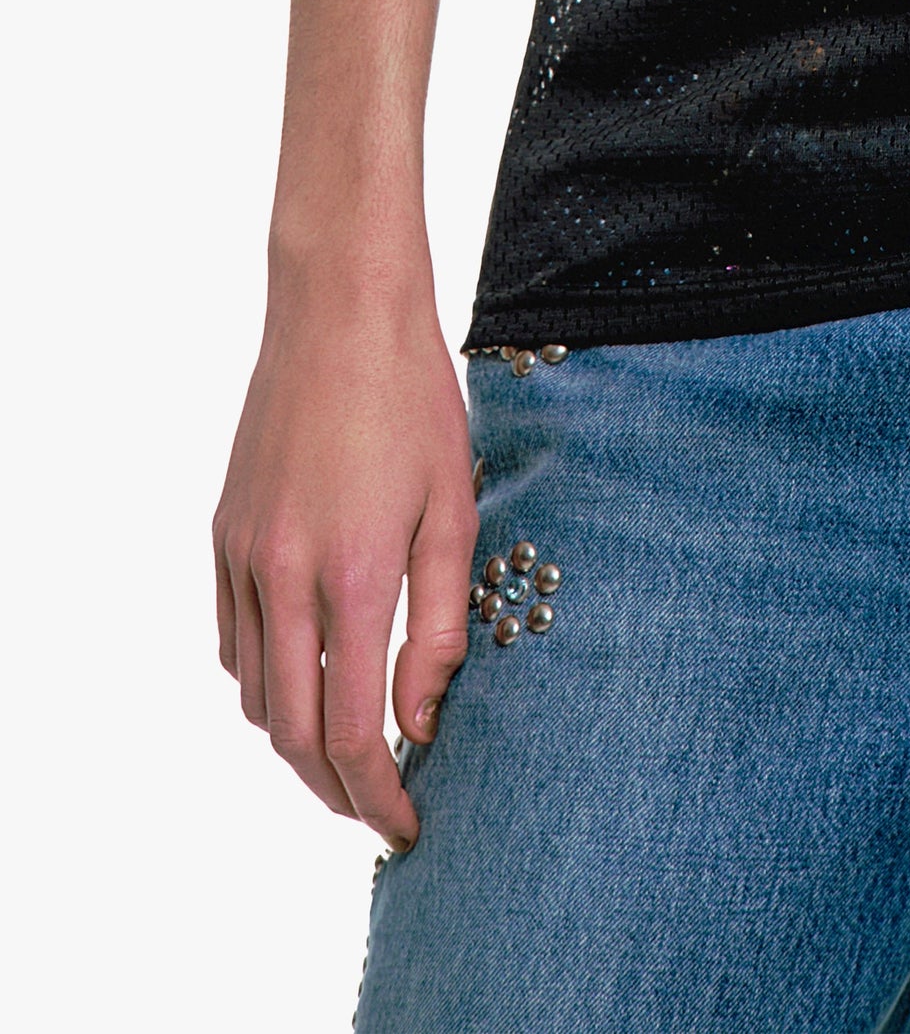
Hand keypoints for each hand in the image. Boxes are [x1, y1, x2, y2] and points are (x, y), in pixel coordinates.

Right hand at [213, 287, 476, 848]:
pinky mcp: (223, 535)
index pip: (353, 734)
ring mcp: (243, 557)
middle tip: (379, 809)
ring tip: (350, 750)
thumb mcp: (455, 510)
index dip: (379, 796)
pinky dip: (265, 680)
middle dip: (336, 791)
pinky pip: (233, 640)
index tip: (407, 825)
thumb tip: (423, 721)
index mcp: (351, 577)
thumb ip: (441, 623)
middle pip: (293, 734)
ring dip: (297, 740)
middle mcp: (283, 577)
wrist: (340, 315)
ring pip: (255, 694)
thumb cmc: (415, 404)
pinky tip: (306, 676)